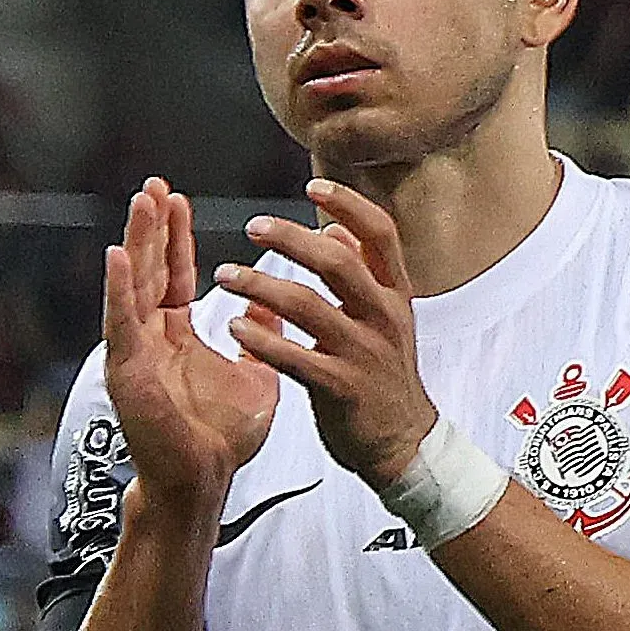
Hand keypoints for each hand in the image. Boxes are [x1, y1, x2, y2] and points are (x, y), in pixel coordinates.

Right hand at [100, 179, 278, 510]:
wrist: (204, 481)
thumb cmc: (222, 435)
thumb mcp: (253, 373)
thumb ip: (259, 334)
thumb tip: (273, 300)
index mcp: (174, 335)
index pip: (173, 274)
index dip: (175, 237)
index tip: (179, 198)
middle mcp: (149, 337)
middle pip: (148, 270)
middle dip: (152, 227)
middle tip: (155, 185)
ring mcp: (134, 352)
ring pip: (132, 286)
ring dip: (136, 242)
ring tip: (140, 203)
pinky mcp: (127, 372)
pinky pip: (122, 323)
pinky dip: (120, 288)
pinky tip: (119, 255)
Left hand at [217, 180, 439, 481]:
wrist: (403, 443)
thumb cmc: (386, 378)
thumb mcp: (386, 320)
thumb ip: (364, 274)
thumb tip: (337, 229)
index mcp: (395, 295)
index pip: (380, 234)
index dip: (348, 205)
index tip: (314, 186)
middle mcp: (384, 318)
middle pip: (338, 262)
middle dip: (290, 239)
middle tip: (253, 227)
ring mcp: (364, 353)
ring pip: (308, 306)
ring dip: (260, 285)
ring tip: (226, 276)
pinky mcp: (342, 388)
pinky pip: (294, 357)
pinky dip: (260, 339)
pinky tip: (234, 326)